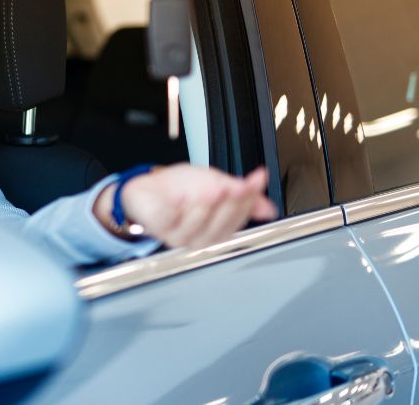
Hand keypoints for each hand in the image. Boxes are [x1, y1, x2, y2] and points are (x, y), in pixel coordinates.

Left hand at [97, 164, 277, 249]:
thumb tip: (269, 207)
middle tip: (236, 186)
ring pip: (197, 229)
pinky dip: (175, 209)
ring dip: (206, 208)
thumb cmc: (181, 189)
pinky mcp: (157, 228)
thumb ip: (241, 194)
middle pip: (220, 228)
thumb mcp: (217, 184)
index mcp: (217, 229)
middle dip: (230, 206)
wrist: (148, 188)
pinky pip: (168, 221)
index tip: (255, 181)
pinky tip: (181, 198)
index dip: (248, 201)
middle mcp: (199, 237)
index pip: (238, 220)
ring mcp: (178, 235)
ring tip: (213, 190)